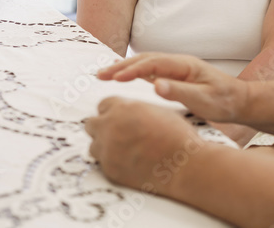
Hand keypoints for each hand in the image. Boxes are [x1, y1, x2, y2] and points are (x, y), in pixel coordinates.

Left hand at [84, 97, 206, 196]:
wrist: (182, 164)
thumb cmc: (177, 136)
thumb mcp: (158, 111)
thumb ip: (137, 110)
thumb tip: (129, 113)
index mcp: (124, 108)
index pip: (103, 104)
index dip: (112, 111)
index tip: (118, 117)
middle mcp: (110, 126)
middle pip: (91, 124)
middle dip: (102, 127)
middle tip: (116, 133)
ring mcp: (107, 149)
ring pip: (94, 145)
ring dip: (104, 146)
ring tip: (122, 149)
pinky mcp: (109, 169)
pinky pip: (102, 163)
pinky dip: (112, 162)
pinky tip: (128, 162)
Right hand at [97, 53, 248, 122]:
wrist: (240, 102)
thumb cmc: (224, 101)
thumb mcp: (204, 99)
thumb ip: (180, 92)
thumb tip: (156, 85)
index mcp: (185, 65)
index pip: (153, 63)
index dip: (133, 69)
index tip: (115, 79)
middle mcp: (179, 63)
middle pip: (146, 59)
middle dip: (122, 66)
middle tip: (100, 75)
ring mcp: (177, 70)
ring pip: (146, 64)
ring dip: (126, 68)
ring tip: (104, 75)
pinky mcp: (176, 78)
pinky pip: (151, 72)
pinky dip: (134, 73)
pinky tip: (124, 78)